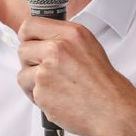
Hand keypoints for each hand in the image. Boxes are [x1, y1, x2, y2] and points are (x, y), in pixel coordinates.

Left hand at [17, 16, 135, 135]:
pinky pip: (28, 91)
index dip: (28, 36)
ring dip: (33, 81)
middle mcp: (58, 48)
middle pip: (23, 48)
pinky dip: (38, 97)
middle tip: (45, 71)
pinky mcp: (41, 91)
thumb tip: (41, 39)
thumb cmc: (104, 83)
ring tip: (53, 87)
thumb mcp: (89, 47)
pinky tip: (55, 98)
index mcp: (71, 34)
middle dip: (30, 61)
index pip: (31, 25)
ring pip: (22, 72)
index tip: (30, 43)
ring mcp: (47, 70)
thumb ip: (64, 40)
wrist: (112, 110)